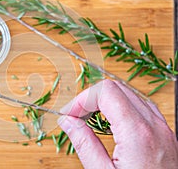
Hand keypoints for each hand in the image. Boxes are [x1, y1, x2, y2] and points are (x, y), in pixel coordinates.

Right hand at [58, 79, 177, 168]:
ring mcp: (163, 127)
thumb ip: (84, 143)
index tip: (70, 115)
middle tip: (77, 116)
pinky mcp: (166, 133)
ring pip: (129, 94)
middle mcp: (154, 124)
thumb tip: (67, 122)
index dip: (82, 99)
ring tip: (91, 120)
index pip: (105, 92)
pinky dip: (122, 108)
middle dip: (92, 98)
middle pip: (116, 88)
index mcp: (137, 132)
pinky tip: (112, 124)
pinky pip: (141, 106)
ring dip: (106, 101)